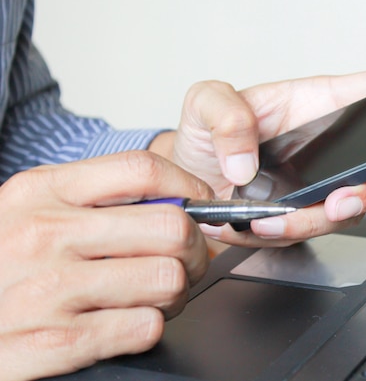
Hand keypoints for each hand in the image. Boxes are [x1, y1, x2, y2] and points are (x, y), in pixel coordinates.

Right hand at [0, 151, 213, 379]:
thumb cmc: (7, 264)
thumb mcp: (36, 211)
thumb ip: (100, 199)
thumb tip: (181, 201)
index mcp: (43, 191)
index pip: (143, 169)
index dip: (190, 187)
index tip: (201, 205)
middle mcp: (43, 234)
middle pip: (171, 226)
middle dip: (193, 249)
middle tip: (183, 261)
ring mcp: (47, 289)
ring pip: (168, 279)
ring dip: (174, 293)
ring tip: (151, 296)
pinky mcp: (54, 341)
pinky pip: (145, 327)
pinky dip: (148, 327)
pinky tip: (124, 323)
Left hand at [153, 66, 365, 246]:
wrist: (188, 183)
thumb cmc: (205, 135)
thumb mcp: (205, 104)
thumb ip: (225, 118)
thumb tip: (245, 163)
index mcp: (316, 105)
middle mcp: (327, 147)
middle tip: (343, 201)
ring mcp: (317, 185)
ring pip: (345, 208)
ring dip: (316, 221)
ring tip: (273, 221)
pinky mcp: (300, 216)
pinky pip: (309, 232)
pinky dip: (285, 236)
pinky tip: (257, 227)